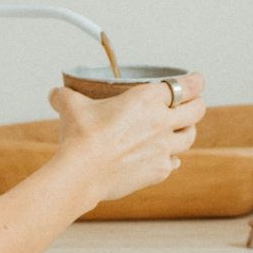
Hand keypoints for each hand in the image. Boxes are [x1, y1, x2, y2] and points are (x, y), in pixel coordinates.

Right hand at [49, 73, 206, 205]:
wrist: (82, 173)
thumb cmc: (81, 137)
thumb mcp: (71, 107)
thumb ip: (66, 97)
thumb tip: (55, 94)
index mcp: (147, 99)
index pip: (186, 86)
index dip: (195, 82)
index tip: (197, 79)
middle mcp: (162, 122)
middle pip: (197, 111)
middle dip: (197, 104)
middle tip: (193, 103)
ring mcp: (163, 149)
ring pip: (189, 137)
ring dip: (187, 131)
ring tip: (180, 129)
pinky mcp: (158, 171)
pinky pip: (175, 162)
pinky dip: (172, 158)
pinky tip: (165, 157)